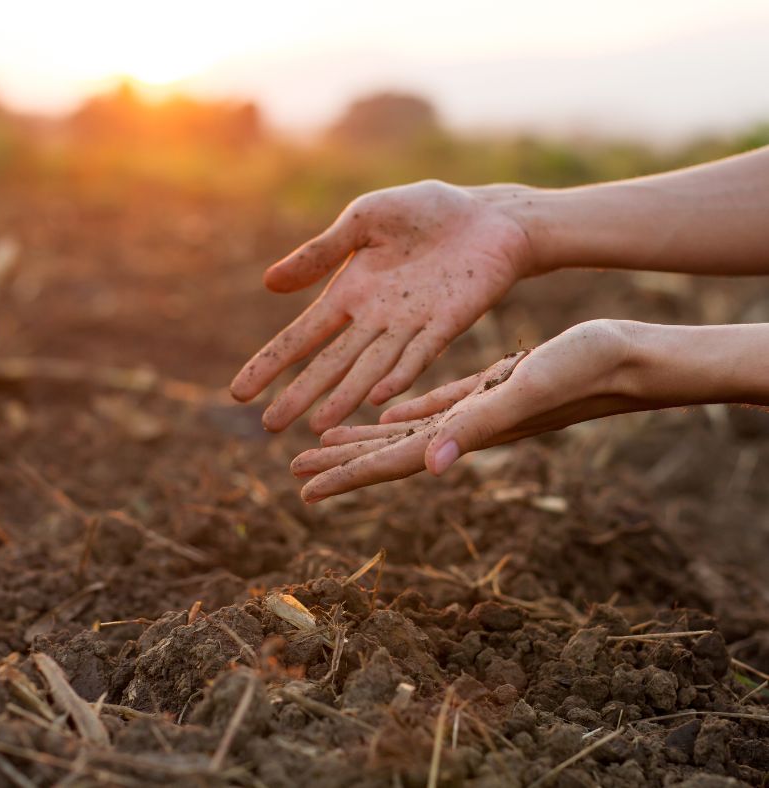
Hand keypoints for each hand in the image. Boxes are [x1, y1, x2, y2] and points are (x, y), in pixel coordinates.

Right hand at [229, 180, 533, 432]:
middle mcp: (375, 319)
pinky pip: (419, 353)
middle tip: (270, 427)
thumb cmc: (424, 213)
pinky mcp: (448, 323)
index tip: (239, 393)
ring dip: (344, 397)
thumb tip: (268, 283)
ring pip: (370, 368)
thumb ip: (321, 253)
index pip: (303, 336)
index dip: (271, 363)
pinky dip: (399, 374)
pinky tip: (377, 397)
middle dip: (300, 394)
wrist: (487, 215)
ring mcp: (411, 326)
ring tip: (317, 426)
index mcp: (350, 293)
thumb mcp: (363, 221)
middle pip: (332, 363)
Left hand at [291, 320, 642, 501]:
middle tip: (293, 472)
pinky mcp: (487, 389)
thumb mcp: (523, 391)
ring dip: (363, 440)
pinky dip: (402, 414)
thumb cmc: (583, 373)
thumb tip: (430, 467)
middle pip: (387, 454)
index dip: (345, 476)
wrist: (626, 359)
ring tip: (324, 444)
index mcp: (463, 435)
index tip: (301, 489)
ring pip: (404, 432)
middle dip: (340, 464)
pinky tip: (384, 415)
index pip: (391, 463)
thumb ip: (477, 427)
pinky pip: (433, 408)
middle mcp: (463, 431)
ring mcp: (475, 412)